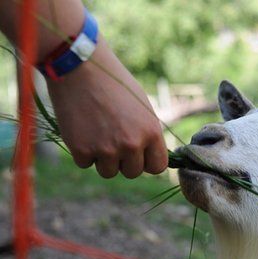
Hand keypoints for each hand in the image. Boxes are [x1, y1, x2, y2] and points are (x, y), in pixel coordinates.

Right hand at [46, 36, 167, 177]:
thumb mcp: (142, 108)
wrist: (81, 66)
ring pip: (109, 172)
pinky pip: (86, 164)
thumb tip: (150, 157)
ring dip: (103, 159)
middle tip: (113, 139)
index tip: (139, 155)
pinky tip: (82, 129)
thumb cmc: (115, 84)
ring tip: (97, 132)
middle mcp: (132, 144)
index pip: (157, 167)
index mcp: (151, 132)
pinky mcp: (82, 150)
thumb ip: (147, 134)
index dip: (147, 162)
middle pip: (132, 173)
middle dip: (124, 161)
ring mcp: (106, 149)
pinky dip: (83, 151)